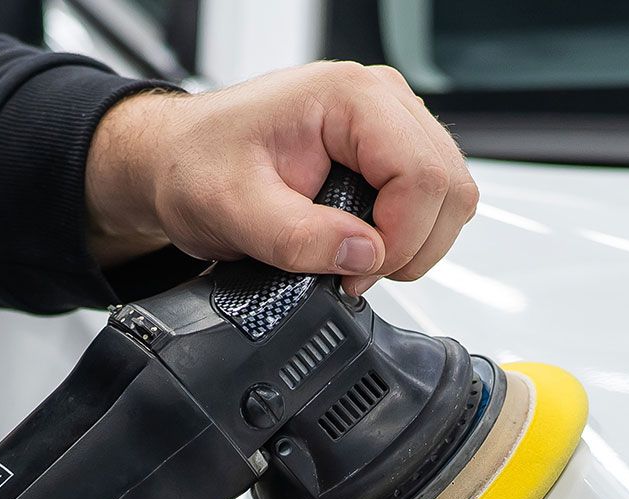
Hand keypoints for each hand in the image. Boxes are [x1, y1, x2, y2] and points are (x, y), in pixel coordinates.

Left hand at [85, 63, 477, 295]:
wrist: (178, 162)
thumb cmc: (197, 166)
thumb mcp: (232, 209)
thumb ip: (297, 236)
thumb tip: (362, 256)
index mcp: (349, 97)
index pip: (424, 175)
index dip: (400, 240)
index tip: (353, 272)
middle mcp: (380, 100)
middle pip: (449, 187)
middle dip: (409, 247)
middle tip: (351, 272)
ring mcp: (390, 124)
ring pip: (449, 197)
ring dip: (409, 245)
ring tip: (349, 259)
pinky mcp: (388, 151)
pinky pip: (430, 202)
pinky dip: (403, 237)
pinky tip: (357, 243)